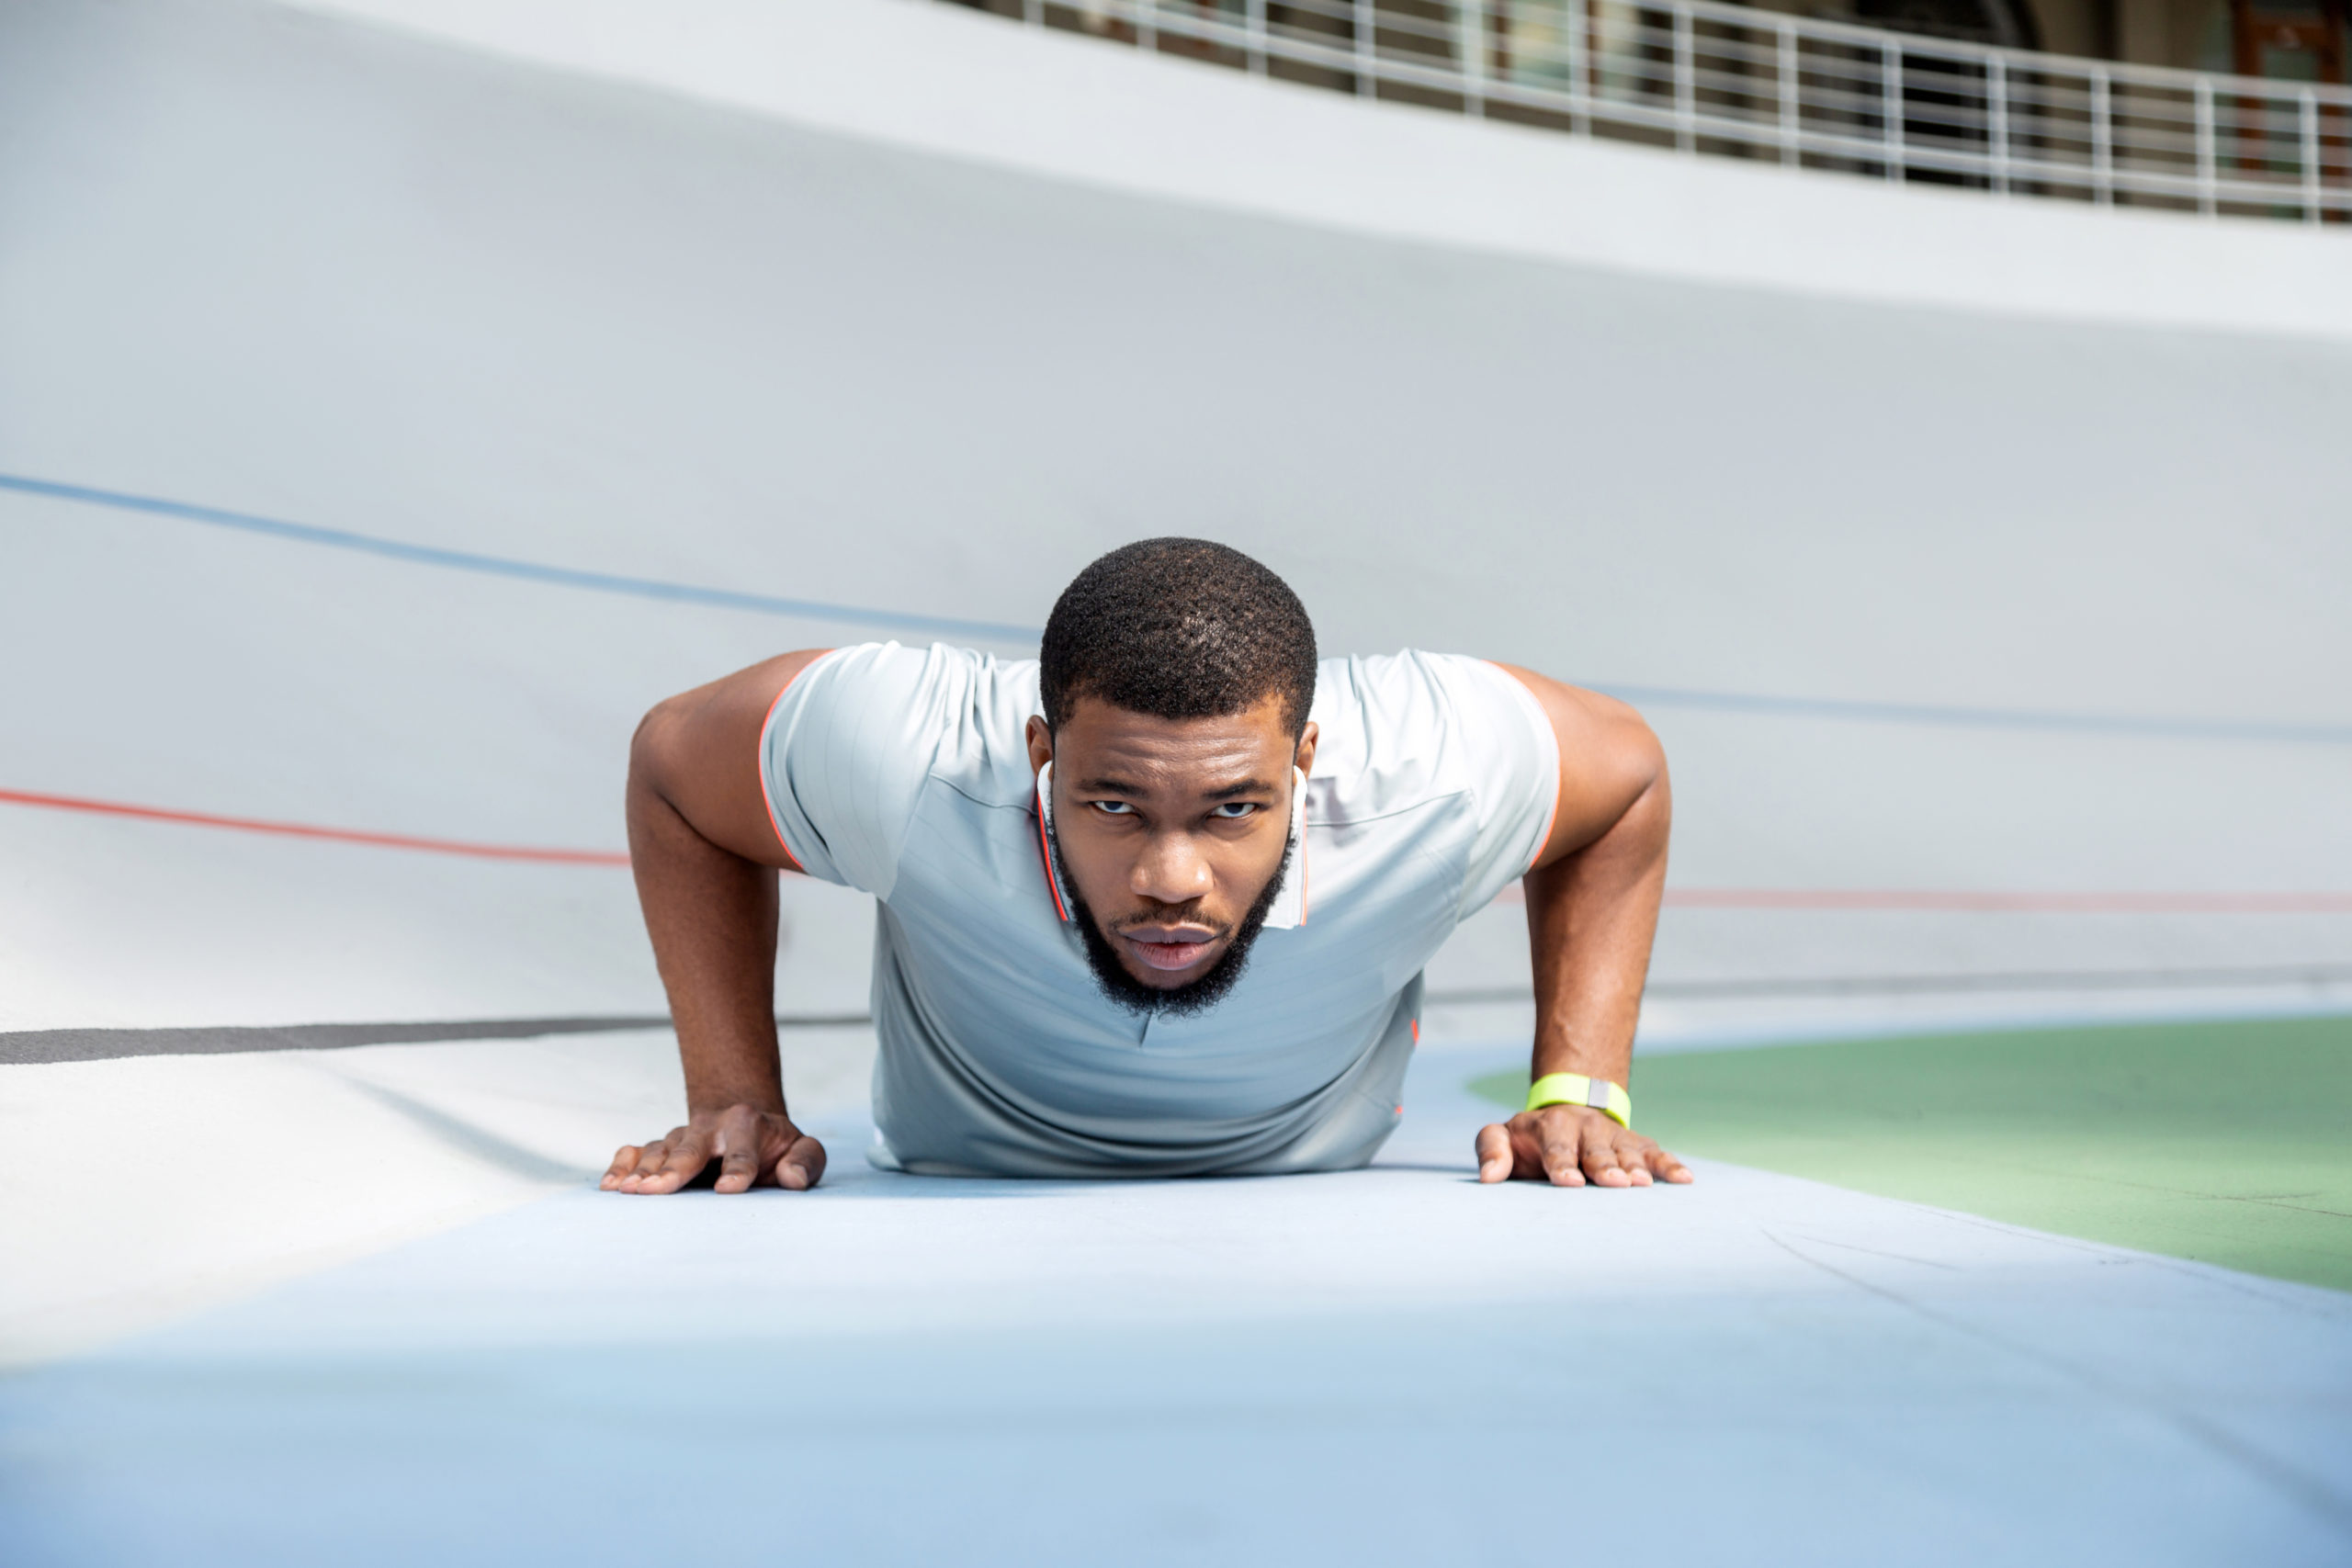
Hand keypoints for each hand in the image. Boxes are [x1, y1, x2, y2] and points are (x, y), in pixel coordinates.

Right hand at [602, 1105, 826, 1193]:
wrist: (744, 1119)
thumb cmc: (776, 1145)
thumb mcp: (803, 1148)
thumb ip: (806, 1161)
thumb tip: (792, 1178)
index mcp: (748, 1125)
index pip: (743, 1149)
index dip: (737, 1169)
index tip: (728, 1189)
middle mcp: (710, 1127)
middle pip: (690, 1148)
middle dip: (673, 1168)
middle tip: (656, 1189)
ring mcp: (681, 1136)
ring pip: (659, 1150)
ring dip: (642, 1171)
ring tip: (627, 1191)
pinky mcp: (661, 1147)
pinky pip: (635, 1151)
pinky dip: (621, 1165)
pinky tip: (610, 1184)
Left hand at [1475, 1104, 1691, 1187]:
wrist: (1566, 1112)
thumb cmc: (1529, 1140)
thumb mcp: (1502, 1136)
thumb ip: (1492, 1150)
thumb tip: (1487, 1178)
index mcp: (1550, 1128)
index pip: (1556, 1147)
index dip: (1562, 1164)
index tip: (1569, 1182)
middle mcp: (1585, 1129)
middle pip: (1595, 1149)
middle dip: (1604, 1166)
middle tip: (1614, 1183)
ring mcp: (1613, 1137)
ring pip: (1626, 1152)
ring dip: (1635, 1167)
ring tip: (1644, 1185)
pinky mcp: (1636, 1145)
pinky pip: (1655, 1153)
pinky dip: (1669, 1165)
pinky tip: (1684, 1179)